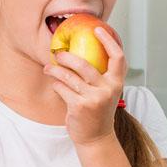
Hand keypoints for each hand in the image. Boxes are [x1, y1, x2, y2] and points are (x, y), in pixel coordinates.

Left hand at [44, 27, 125, 146]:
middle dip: (67, 56)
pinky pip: (62, 89)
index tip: (97, 29)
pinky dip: (56, 85)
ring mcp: (94, 98)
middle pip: (85, 64)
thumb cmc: (98, 111)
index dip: (108, 40)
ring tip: (48, 68)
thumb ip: (101, 75)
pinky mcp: (79, 107)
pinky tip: (54, 84)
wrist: (96, 138)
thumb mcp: (106, 92)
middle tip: (57, 53)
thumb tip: (85, 50)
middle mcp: (108, 89)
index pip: (118, 57)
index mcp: (117, 83)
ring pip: (69, 76)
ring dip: (55, 70)